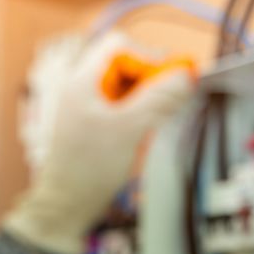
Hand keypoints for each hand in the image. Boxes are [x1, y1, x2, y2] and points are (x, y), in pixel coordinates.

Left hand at [5, 32, 195, 253]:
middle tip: (172, 98)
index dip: (149, 58)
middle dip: (151, 78)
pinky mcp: (96, 124)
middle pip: (125, 64)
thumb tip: (186, 74)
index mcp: (83, 80)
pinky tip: (146, 130)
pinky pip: (123, 106)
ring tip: (159, 117)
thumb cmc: (90, 168)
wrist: (67, 205)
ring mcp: (89, 106)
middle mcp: (83, 88)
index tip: (172, 79)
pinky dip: (140, 112)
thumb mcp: (129, 129)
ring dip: (148, 96)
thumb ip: (158, 98)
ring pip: (127, 86)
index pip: (120, 47)